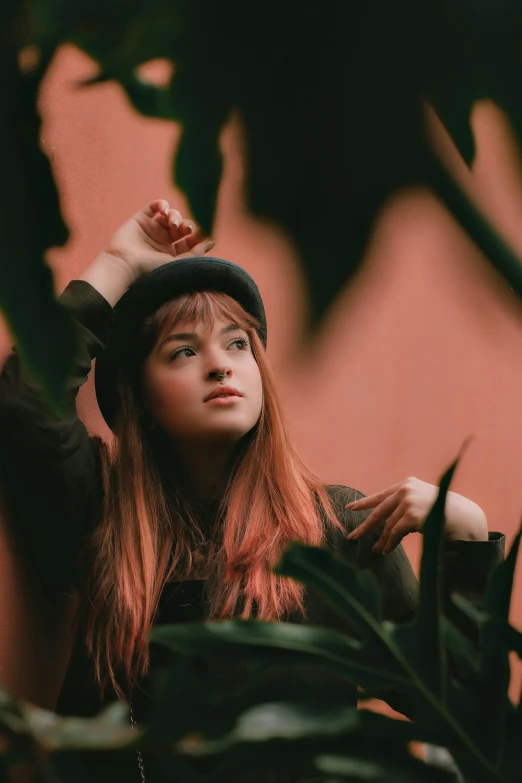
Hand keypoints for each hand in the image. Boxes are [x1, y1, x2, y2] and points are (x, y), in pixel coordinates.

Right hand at [101, 198, 214, 282]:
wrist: (126, 264)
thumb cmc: (152, 269)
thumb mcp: (179, 264)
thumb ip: (197, 253)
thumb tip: (212, 241)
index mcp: (172, 255)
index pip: (190, 241)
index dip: (197, 235)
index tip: (202, 235)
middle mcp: (162, 242)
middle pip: (182, 227)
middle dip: (188, 225)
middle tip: (187, 229)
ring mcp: (151, 230)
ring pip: (170, 216)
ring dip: (176, 216)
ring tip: (173, 223)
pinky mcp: (140, 220)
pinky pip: (153, 207)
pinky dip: (162, 204)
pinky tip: (165, 210)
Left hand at [345, 477, 487, 554]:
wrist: (466, 517)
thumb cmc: (445, 512)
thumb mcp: (422, 503)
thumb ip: (404, 506)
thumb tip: (383, 521)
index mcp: (407, 484)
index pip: (381, 495)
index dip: (364, 503)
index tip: (350, 508)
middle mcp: (406, 490)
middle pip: (379, 510)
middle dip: (365, 525)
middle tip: (352, 536)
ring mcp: (409, 502)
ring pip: (387, 525)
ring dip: (381, 540)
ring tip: (376, 550)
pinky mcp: (412, 516)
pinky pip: (395, 533)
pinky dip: (389, 543)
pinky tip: (386, 550)